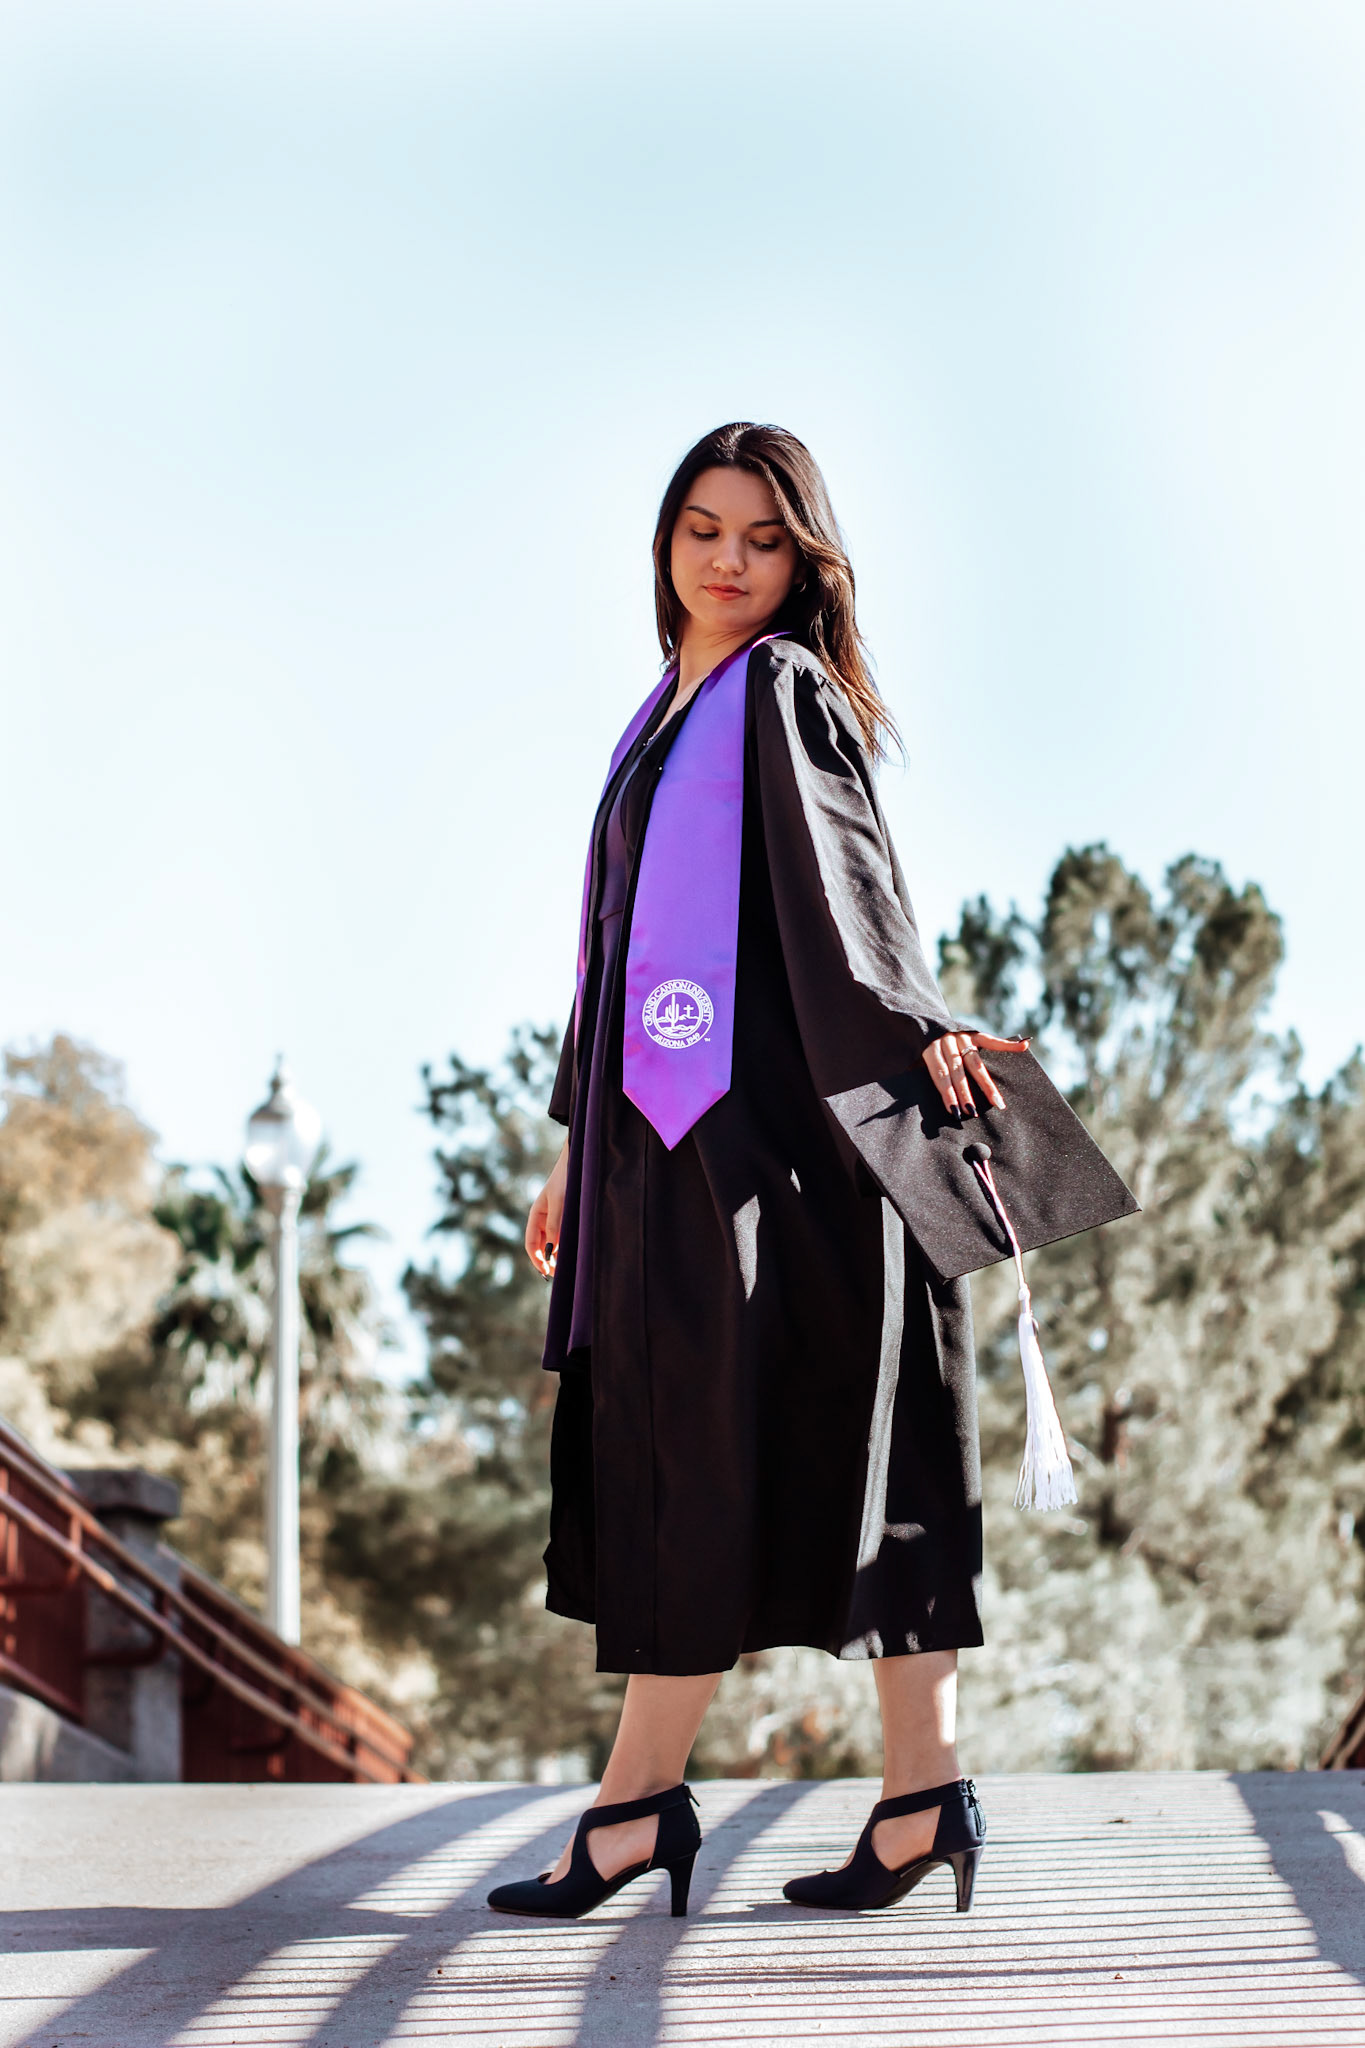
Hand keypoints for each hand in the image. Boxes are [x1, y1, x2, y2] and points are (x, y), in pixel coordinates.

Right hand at [526, 1141, 569, 1277]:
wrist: (579, 1163)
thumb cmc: (566, 1181)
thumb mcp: (560, 1204)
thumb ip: (554, 1226)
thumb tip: (551, 1251)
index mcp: (536, 1215)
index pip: (531, 1244)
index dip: (537, 1260)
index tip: (546, 1272)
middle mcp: (543, 1219)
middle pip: (541, 1247)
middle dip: (547, 1261)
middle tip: (559, 1275)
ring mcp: (554, 1219)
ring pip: (552, 1243)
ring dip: (557, 1256)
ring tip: (567, 1269)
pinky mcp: (565, 1218)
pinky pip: (562, 1237)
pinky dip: (565, 1247)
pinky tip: (573, 1254)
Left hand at [923, 1031, 1029, 1116]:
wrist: (926, 1021)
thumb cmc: (922, 1049)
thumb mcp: (913, 1061)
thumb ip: (919, 1076)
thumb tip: (915, 1104)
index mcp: (930, 1050)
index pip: (940, 1075)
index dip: (948, 1094)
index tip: (955, 1112)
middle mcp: (947, 1042)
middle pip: (958, 1071)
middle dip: (966, 1092)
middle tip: (973, 1111)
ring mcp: (961, 1036)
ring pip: (975, 1062)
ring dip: (986, 1083)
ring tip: (996, 1101)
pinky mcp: (973, 1032)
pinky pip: (991, 1040)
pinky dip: (1007, 1045)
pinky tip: (1024, 1047)